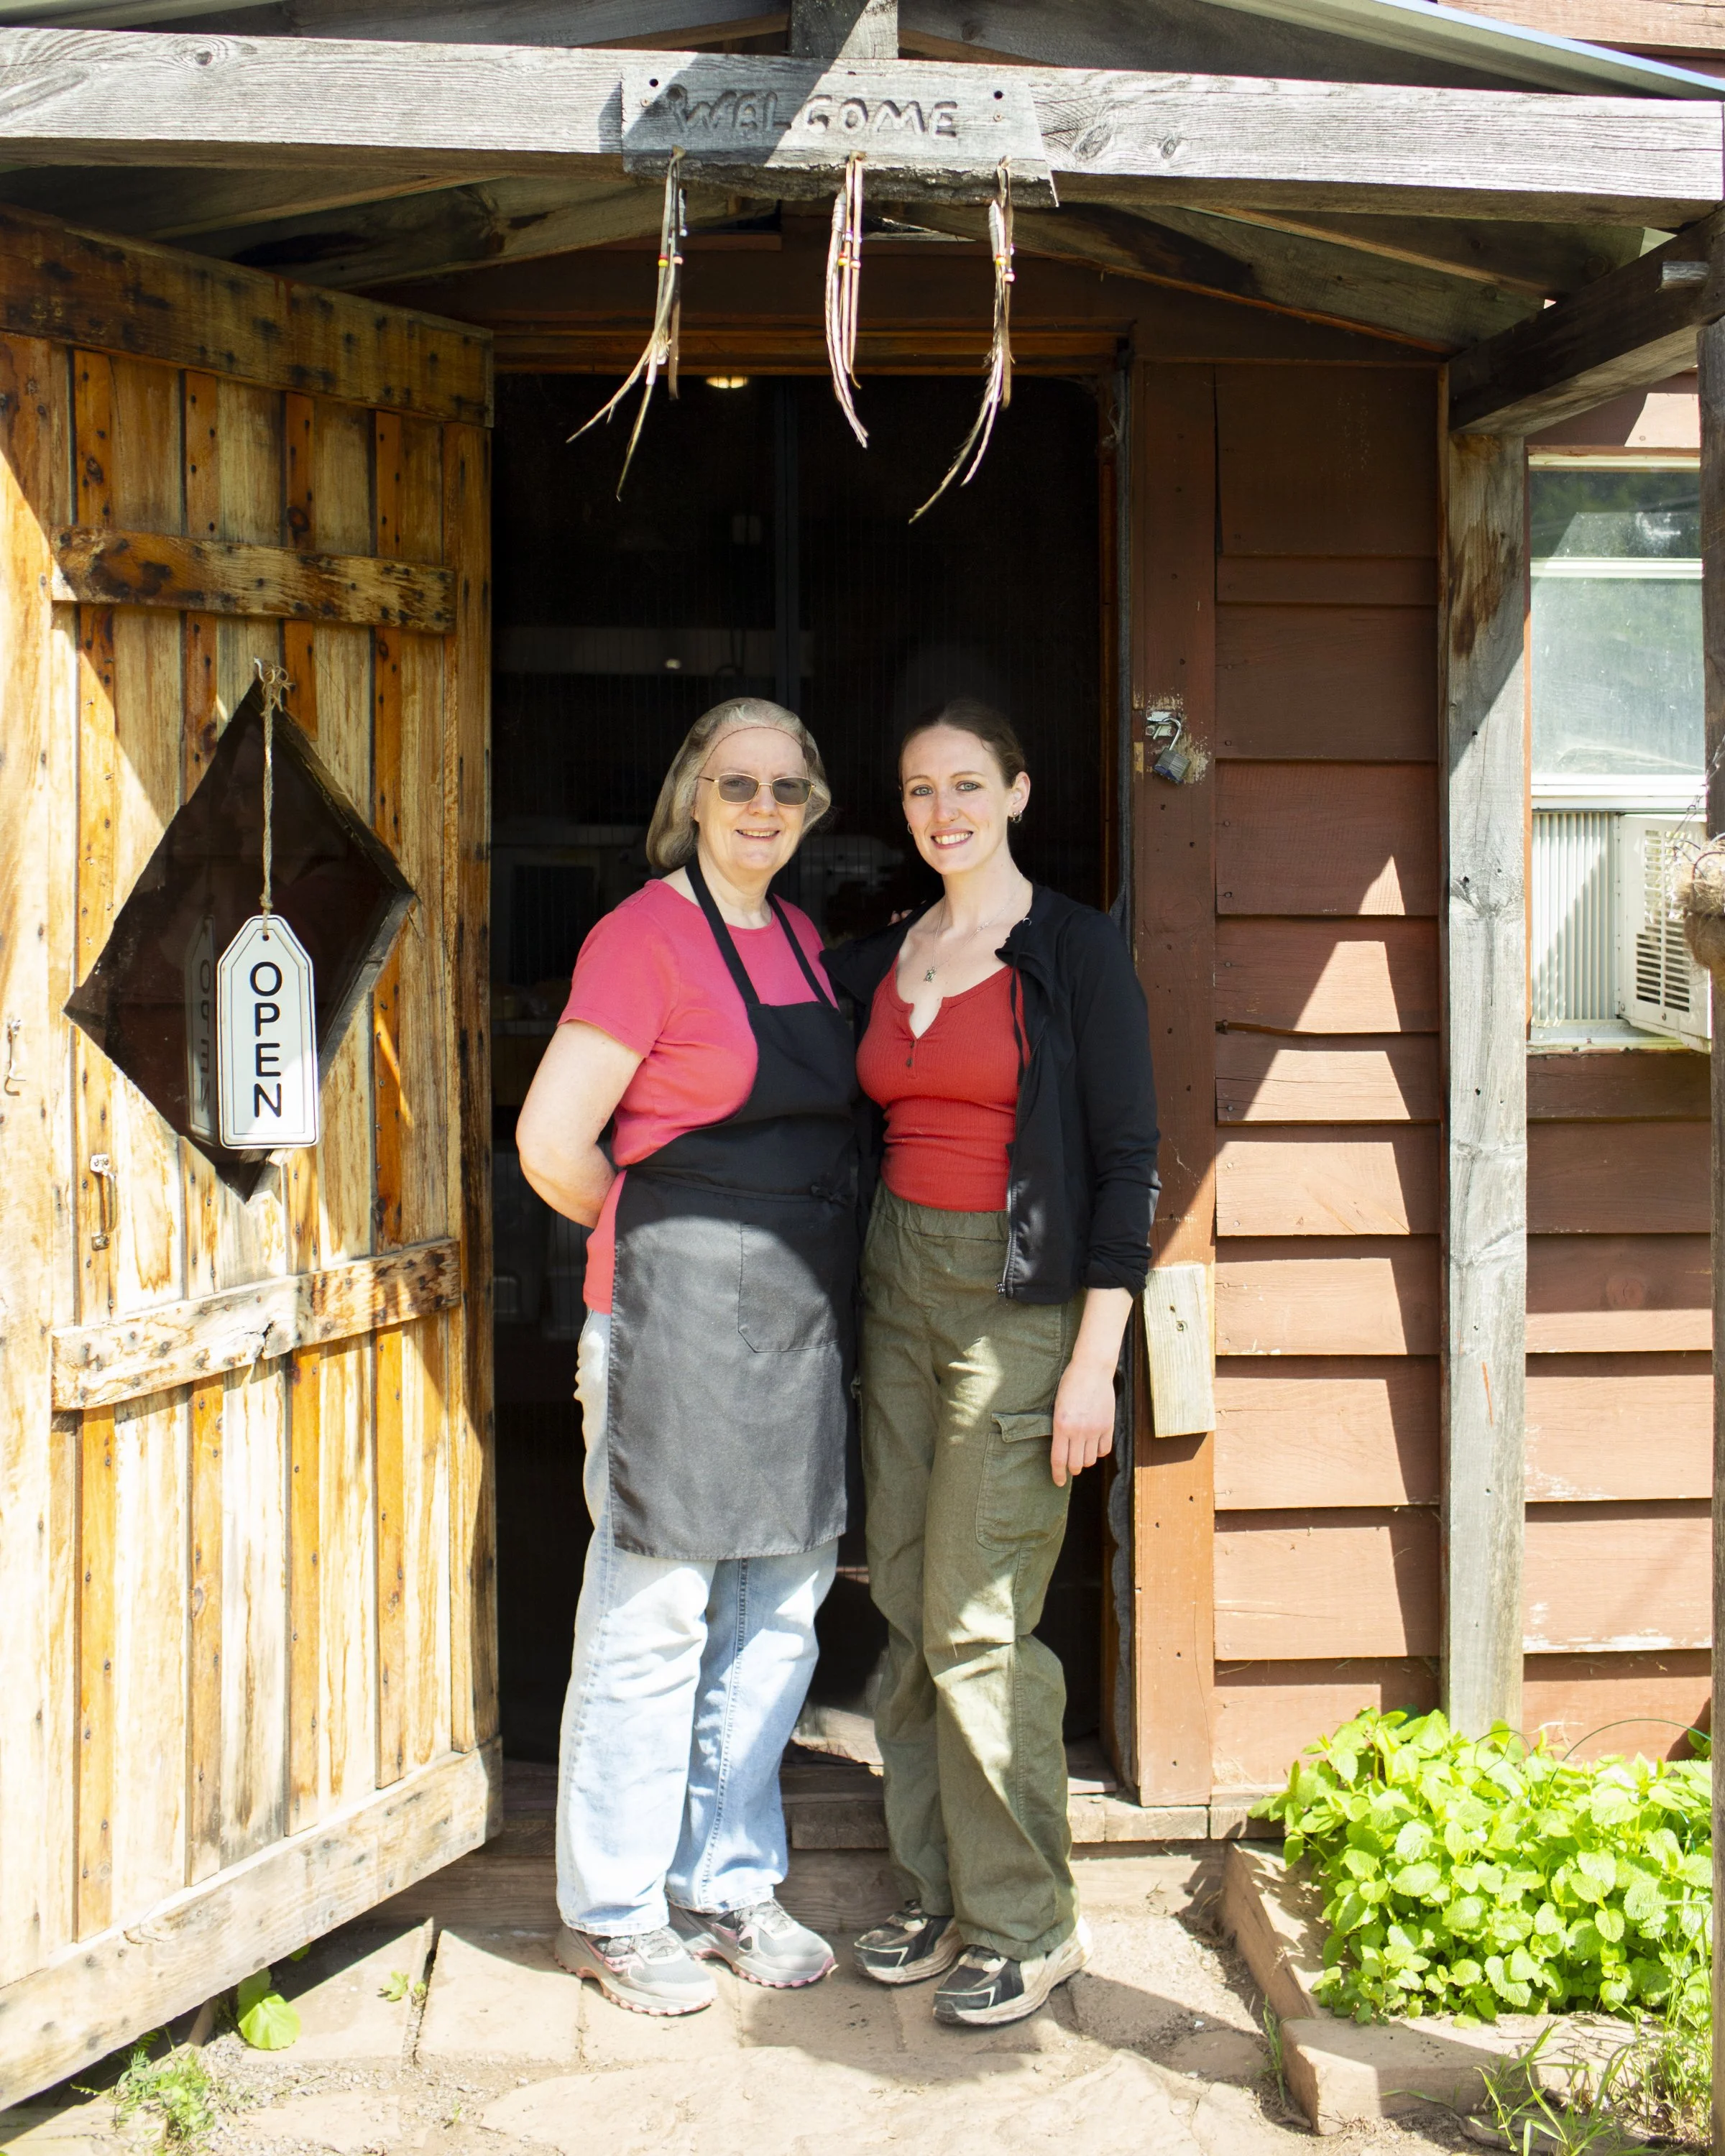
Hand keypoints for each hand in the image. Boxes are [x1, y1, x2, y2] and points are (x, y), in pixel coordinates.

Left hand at [1050, 1355, 1116, 1486]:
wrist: (1092, 1369)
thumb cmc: (1070, 1384)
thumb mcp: (1057, 1406)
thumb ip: (1060, 1428)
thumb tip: (1061, 1448)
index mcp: (1061, 1426)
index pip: (1059, 1460)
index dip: (1058, 1474)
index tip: (1058, 1482)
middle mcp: (1078, 1431)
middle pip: (1075, 1464)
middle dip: (1072, 1470)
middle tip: (1070, 1469)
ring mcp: (1095, 1429)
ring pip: (1090, 1459)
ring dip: (1085, 1461)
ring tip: (1082, 1455)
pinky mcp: (1108, 1425)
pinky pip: (1104, 1449)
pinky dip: (1098, 1452)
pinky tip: (1094, 1447)